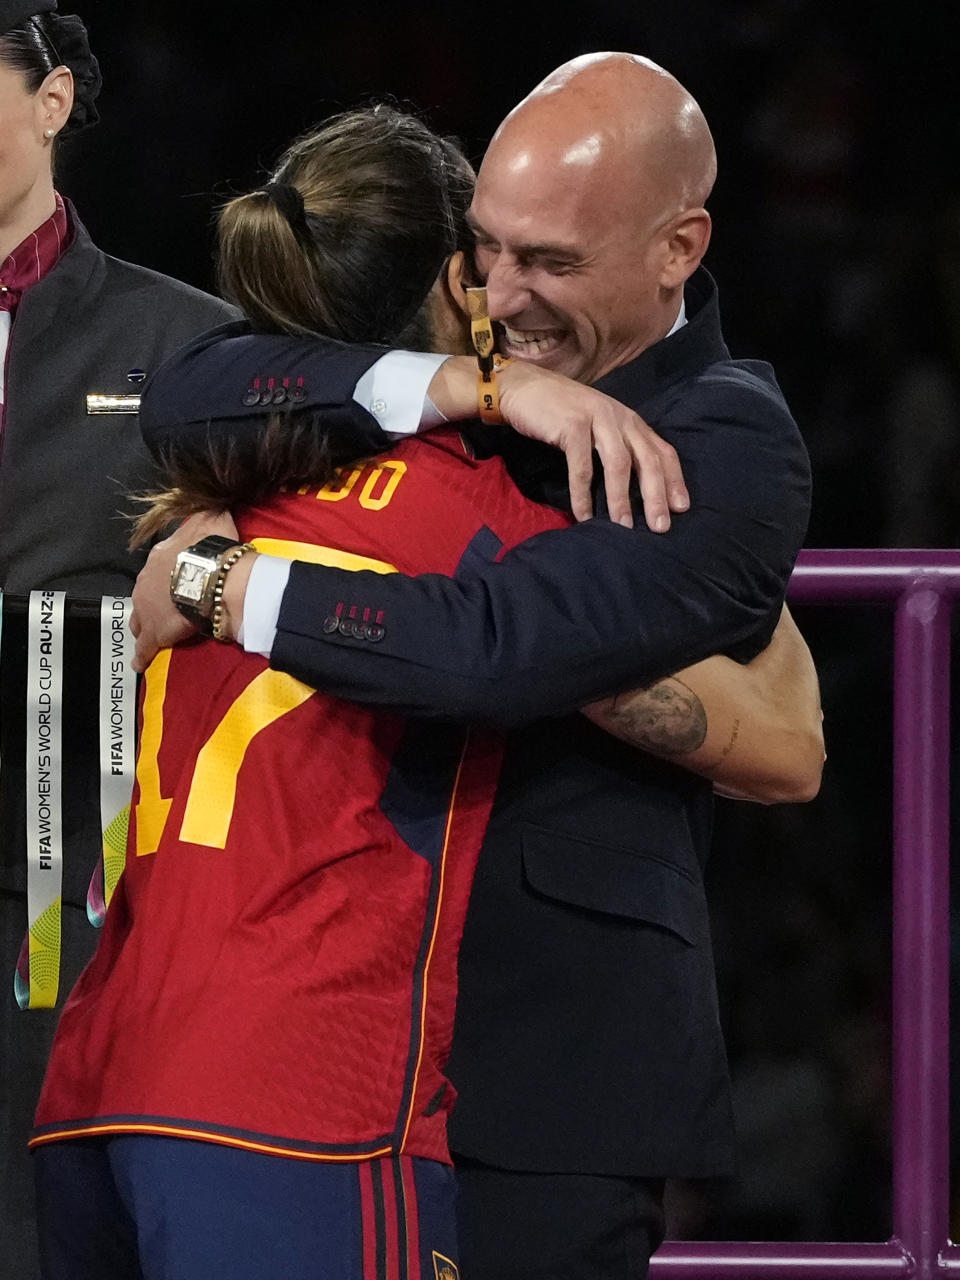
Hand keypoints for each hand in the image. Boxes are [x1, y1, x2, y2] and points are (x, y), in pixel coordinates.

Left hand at [130, 510, 238, 671]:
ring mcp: (145, 609)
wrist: (208, 577)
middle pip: (144, 595)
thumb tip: (213, 504)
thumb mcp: (209, 520)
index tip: (178, 579)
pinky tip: (140, 663)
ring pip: (140, 619)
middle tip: (165, 607)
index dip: (167, 575)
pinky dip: (142, 655)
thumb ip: (207, 514)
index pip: (158, 567)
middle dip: (152, 601)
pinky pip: (144, 648)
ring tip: (153, 631)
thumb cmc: (209, 548)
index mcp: (158, 558)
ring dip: (145, 624)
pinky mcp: (153, 633)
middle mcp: (145, 583)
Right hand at [497, 360, 688, 529]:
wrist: (523, 388)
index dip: (674, 480)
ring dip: (622, 499)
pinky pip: (582, 467)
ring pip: (619, 464)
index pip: (662, 451)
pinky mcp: (572, 425)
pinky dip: (583, 494)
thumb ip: (616, 447)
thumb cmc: (560, 412)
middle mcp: (619, 418)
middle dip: (656, 496)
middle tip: (660, 527)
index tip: (681, 508)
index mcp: (630, 421)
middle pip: (647, 460)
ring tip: (624, 527)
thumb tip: (632, 490)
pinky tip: (584, 516)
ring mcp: (597, 419)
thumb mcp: (598, 426)